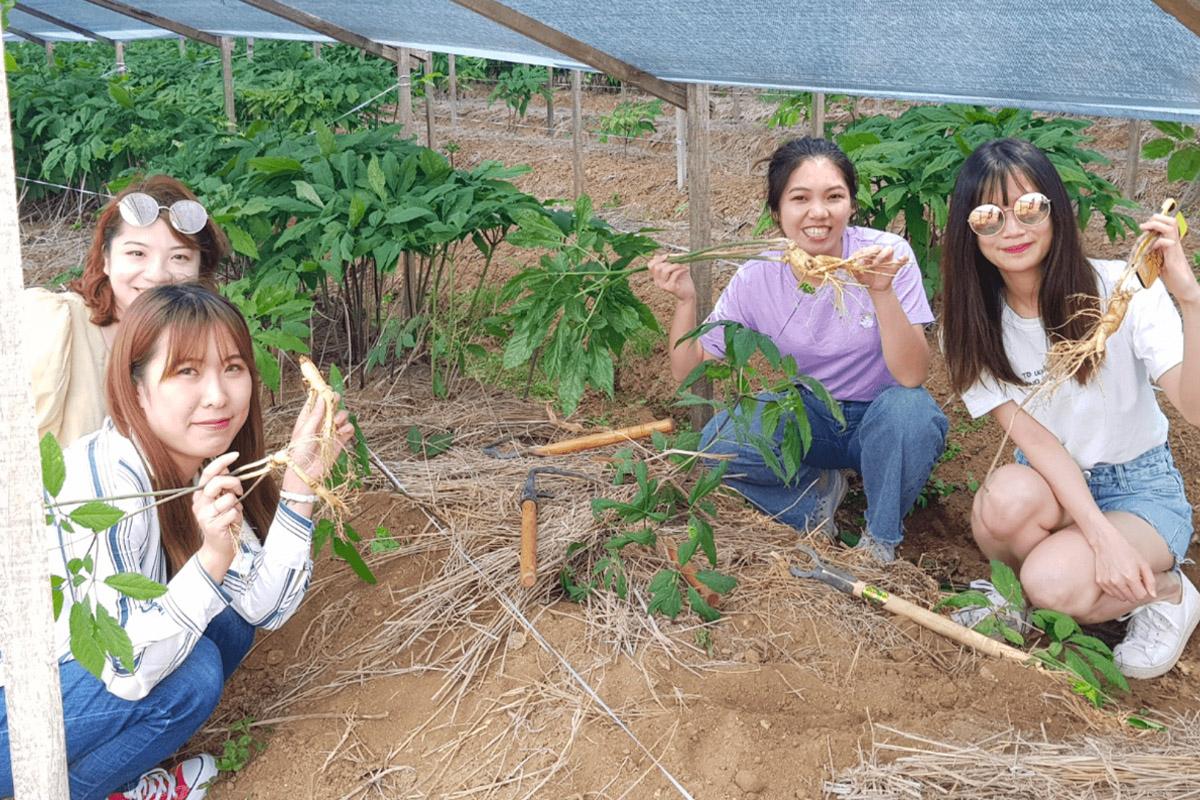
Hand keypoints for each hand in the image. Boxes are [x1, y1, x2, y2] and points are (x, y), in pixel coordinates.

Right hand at [192, 451, 243, 575]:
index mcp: (200, 494)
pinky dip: (237, 516)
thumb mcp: (223, 500)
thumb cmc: (224, 520)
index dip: (222, 462)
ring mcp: (204, 515)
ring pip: (228, 499)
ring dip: (236, 504)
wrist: (219, 546)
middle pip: (217, 482)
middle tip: (239, 491)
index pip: (208, 473)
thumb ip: (223, 485)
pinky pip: (232, 512)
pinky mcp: (213, 526)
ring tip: (233, 512)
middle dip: (234, 483)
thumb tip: (226, 467)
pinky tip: (232, 523)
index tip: (236, 454)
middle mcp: (199, 503)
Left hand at [283, 393, 353, 491]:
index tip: (327, 388)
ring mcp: (331, 431)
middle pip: (331, 405)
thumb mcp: (305, 430)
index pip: (316, 400)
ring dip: (341, 416)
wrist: (305, 472)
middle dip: (335, 402)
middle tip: (335, 400)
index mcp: (308, 417)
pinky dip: (348, 427)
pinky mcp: (340, 440)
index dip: (322, 393)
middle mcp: (320, 422)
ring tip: (335, 423)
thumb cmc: (299, 452)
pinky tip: (342, 431)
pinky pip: (348, 429)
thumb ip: (316, 414)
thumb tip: (322, 396)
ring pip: (342, 415)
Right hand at [647, 253, 695, 302]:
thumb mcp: (674, 269)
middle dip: (668, 262)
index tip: (668, 256)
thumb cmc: (682, 280)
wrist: (689, 294)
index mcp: (657, 277)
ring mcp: (663, 286)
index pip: (650, 265)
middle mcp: (657, 282)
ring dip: (675, 265)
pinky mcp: (670, 288)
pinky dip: (681, 270)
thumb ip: (667, 262)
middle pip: (657, 267)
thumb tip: (658, 255)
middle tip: (678, 262)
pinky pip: (674, 275)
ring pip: (665, 270)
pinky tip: (686, 270)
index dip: (658, 258)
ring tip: (682, 266)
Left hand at [851, 245, 907, 293]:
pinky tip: (903, 258)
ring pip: (888, 249)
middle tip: (869, 262)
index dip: (862, 253)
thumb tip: (851, 265)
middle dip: (872, 252)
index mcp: (869, 254)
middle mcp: (879, 253)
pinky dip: (903, 258)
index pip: (866, 249)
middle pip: (877, 247)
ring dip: (882, 255)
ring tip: (876, 264)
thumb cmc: (866, 278)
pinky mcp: (896, 264)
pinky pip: (902, 259)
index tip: (859, 260)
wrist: (875, 287)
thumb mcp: (858, 275)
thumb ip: (854, 270)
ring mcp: (888, 258)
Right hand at [1090, 521, 1156, 603]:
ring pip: (1121, 598)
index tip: (1141, 584)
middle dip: (1135, 592)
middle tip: (1134, 581)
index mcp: (1131, 577)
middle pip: (1132, 598)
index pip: (1141, 596)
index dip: (1143, 590)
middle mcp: (1118, 582)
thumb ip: (1150, 581)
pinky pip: (1112, 594)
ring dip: (1126, 592)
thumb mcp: (1143, 563)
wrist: (1106, 543)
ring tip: (1125, 580)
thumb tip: (1153, 594)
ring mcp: (1108, 583)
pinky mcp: (1100, 582)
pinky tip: (1116, 580)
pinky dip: (1116, 590)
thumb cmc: (1126, 551)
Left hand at [1142, 212, 1199, 305]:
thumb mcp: (1159, 263)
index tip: (1144, 226)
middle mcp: (1174, 244)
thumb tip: (1141, 251)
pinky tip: (1149, 248)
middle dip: (1156, 219)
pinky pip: (1167, 243)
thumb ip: (1153, 256)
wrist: (1185, 289)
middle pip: (1170, 222)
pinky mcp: (1174, 258)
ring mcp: (1175, 250)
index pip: (1167, 225)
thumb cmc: (1173, 277)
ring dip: (1155, 225)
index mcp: (1170, 245)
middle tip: (1144, 225)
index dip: (1156, 221)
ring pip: (1170, 228)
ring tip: (1144, 228)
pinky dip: (1158, 242)